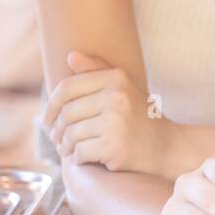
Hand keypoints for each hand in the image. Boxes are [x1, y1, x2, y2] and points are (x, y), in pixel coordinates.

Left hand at [42, 50, 160, 173]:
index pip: (68, 87)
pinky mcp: (115, 147)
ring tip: (66, 150)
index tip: (47, 118)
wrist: (167, 147)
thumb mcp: (122, 87)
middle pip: (67, 113)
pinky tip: (82, 158)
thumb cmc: (139, 116)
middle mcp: (117, 97)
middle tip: (56, 138)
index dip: (52, 104)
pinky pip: (81, 152)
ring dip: (65, 146)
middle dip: (57, 129)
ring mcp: (116, 123)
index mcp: (116, 78)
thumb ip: (96, 70)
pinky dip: (77, 158)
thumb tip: (70, 56)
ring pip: (72, 134)